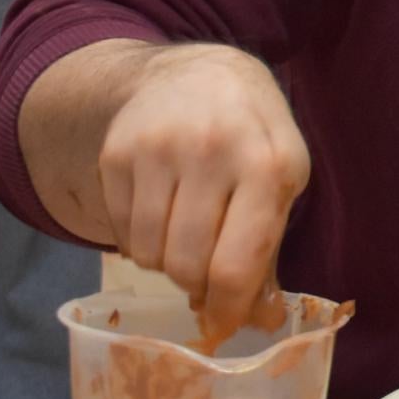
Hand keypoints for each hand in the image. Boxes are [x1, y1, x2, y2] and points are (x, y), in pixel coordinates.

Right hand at [97, 45, 308, 346]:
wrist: (197, 73)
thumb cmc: (252, 136)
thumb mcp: (282, 178)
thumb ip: (270, 249)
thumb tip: (260, 322)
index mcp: (268, 164)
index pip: (238, 262)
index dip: (229, 307)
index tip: (225, 325)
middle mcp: (212, 153)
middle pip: (186, 266)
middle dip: (197, 285)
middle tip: (206, 275)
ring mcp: (158, 150)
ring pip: (149, 255)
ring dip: (167, 263)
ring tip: (187, 235)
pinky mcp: (116, 154)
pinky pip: (121, 233)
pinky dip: (140, 241)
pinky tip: (161, 213)